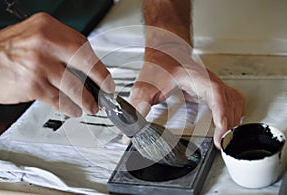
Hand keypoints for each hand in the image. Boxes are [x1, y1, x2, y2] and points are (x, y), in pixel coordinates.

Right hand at [0, 13, 113, 116]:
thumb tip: (84, 65)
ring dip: (87, 101)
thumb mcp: (35, 36)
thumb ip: (60, 47)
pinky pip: (60, 100)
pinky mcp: (33, 86)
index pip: (84, 46)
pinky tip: (74, 110)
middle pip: (85, 63)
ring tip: (91, 106)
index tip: (105, 76)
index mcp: (49, 28)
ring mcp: (40, 65)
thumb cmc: (6, 50)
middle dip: (101, 81)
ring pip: (75, 86)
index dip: (98, 65)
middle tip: (106, 92)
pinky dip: (71, 108)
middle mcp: (46, 43)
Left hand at [130, 43, 244, 148]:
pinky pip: (232, 102)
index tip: (221, 133)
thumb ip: (138, 109)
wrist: (165, 52)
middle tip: (221, 144)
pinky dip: (232, 115)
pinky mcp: (214, 89)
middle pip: (231, 101)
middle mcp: (209, 80)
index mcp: (196, 78)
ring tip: (225, 139)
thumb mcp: (145, 87)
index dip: (221, 114)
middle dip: (229, 124)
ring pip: (235, 102)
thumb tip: (130, 133)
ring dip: (233, 121)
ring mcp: (214, 84)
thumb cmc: (159, 66)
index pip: (216, 94)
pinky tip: (225, 126)